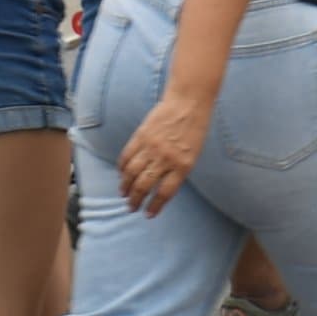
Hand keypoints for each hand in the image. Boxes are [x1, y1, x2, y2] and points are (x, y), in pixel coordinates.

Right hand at [115, 87, 211, 217]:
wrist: (188, 101)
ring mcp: (151, 147)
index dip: (155, 206)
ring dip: (126, 186)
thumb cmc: (195, 128)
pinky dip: (122, 168)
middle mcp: (166, 159)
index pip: (165, 193)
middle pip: (145, 185)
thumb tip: (160, 186)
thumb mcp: (193, 154)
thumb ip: (178, 170)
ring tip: (124, 194)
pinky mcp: (141, 135)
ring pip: (132, 173)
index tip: (148, 214)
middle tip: (131, 207)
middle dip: (136, 200)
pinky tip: (121, 174)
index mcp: (183, 166)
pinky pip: (127, 156)